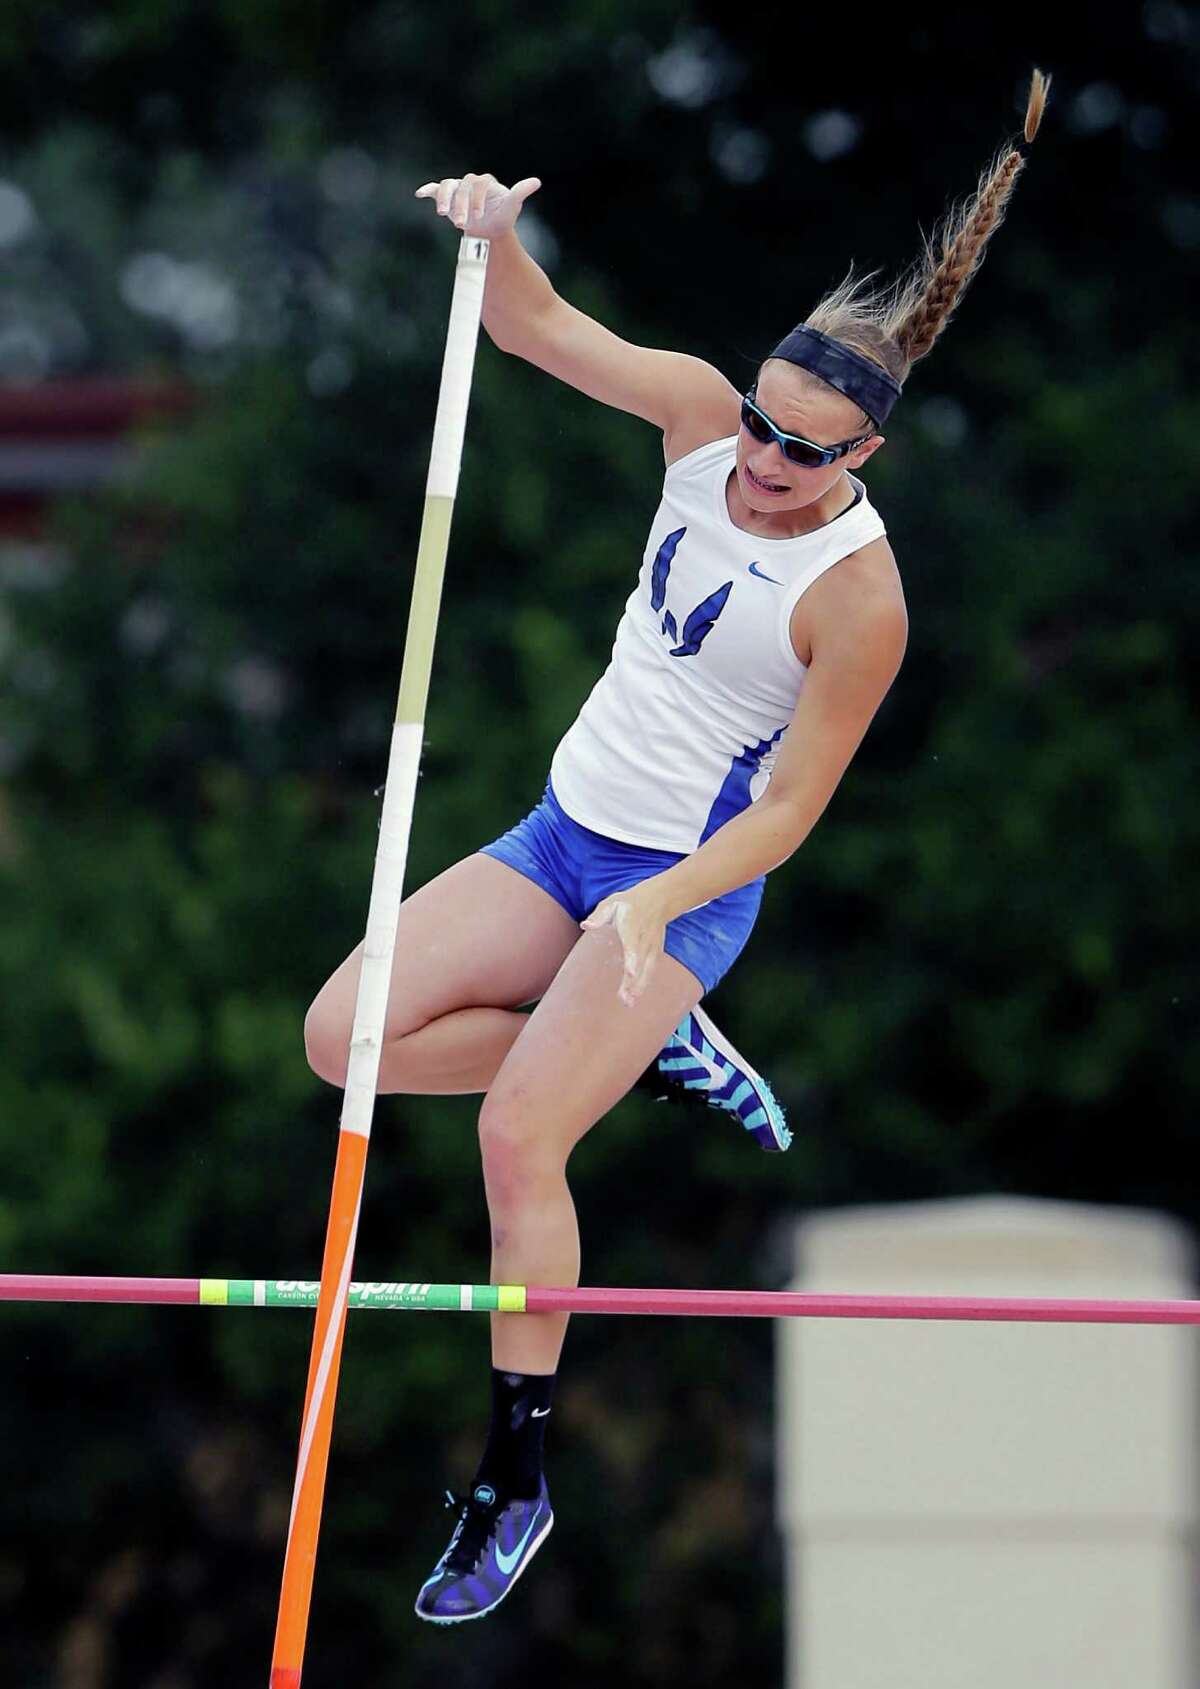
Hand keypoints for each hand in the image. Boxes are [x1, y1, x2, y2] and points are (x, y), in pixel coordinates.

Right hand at [414, 171, 541, 238]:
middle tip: (463, 225)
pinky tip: (420, 194)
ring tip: (442, 214)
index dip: (478, 199)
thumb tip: (537, 181)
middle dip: (461, 205)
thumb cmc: (501, 217)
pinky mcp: (447, 196)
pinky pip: (436, 189)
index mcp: (485, 182)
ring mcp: (458, 188)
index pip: (480, 184)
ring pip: (447, 186)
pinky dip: (428, 190)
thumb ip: (520, 193)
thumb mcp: (511, 206)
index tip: (478, 216)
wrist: (489, 230)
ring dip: (444, 199)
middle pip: (462, 187)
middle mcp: (470, 182)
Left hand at [580, 883, 667, 1007]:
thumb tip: (586, 925)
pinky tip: (635, 997)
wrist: (660, 900)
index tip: (631, 972)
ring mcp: (652, 947)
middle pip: (641, 963)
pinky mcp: (656, 953)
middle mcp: (645, 939)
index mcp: (632, 926)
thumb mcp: (613, 902)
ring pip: (648, 970)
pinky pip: (651, 971)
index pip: (633, 944)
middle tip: (625, 998)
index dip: (633, 959)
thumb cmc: (630, 904)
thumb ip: (600, 915)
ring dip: (639, 987)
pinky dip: (644, 984)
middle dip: (634, 981)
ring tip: (628, 1002)